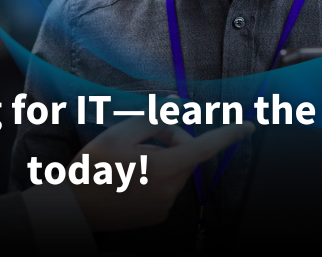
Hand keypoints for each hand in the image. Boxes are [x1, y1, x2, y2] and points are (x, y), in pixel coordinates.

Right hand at [70, 117, 253, 231]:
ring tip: (128, 160)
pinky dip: (154, 176)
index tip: (248, 126)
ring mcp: (164, 205)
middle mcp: (169, 190)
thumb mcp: (118, 134)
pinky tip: (128, 177)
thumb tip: (175, 107)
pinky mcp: (156, 214)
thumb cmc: (93, 169)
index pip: (205, 147)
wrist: (73, 208)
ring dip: (160, 158)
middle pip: (184, 154)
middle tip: (140, 136)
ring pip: (174, 169)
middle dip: (170, 139)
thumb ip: (152, 119)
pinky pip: (165, 186)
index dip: (228, 135)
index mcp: (162, 168)